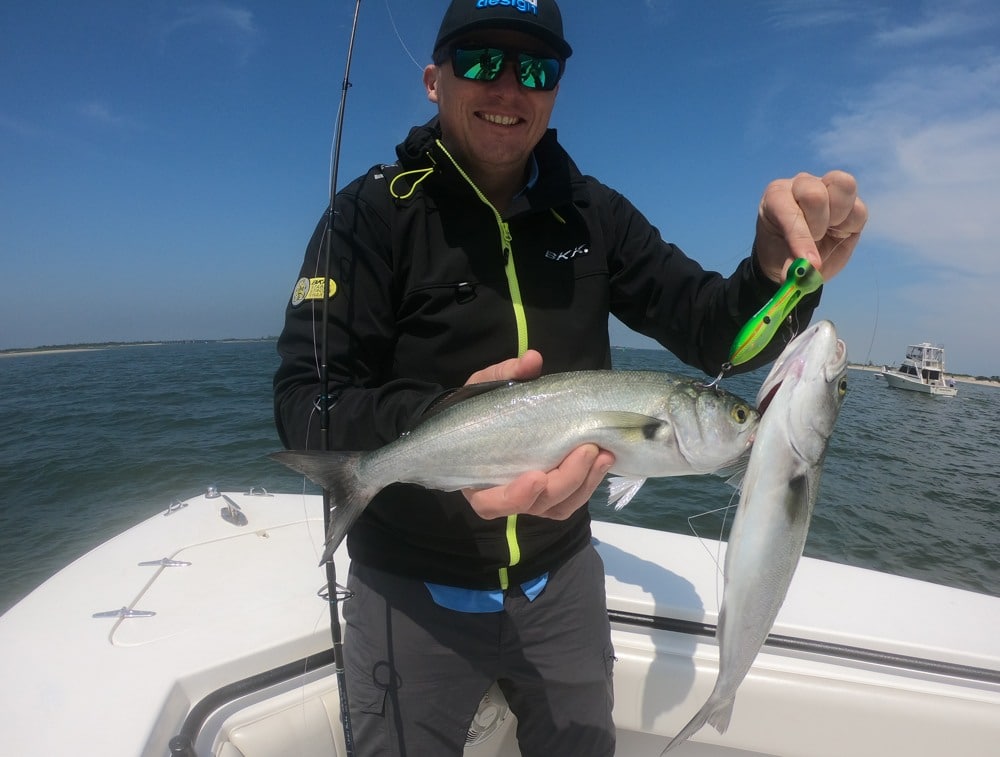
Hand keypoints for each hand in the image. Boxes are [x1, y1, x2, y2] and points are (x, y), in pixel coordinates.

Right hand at [461, 350, 615, 519]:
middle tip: (587, 449)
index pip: (490, 503)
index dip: (514, 496)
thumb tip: (532, 360)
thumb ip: (505, 375)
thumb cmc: (479, 408)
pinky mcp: (554, 494)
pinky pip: (573, 499)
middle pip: (537, 504)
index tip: (536, 477)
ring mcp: (532, 498)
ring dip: (584, 483)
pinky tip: (604, 458)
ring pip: (560, 506)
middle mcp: (505, 496)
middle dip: (566, 480)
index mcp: (478, 478)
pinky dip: (590, 482)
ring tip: (604, 454)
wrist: (489, 418)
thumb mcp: (485, 386)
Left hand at [754, 170, 867, 283]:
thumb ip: (792, 266)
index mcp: (776, 196)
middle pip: (815, 194)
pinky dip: (851, 225)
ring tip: (825, 232)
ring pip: (843, 187)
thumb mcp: (780, 261)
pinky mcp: (851, 201)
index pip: (789, 210)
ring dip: (837, 218)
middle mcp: (801, 185)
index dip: (800, 237)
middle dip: (817, 225)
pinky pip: (859, 209)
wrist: (798, 256)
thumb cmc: (782, 253)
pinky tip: (837, 231)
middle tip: (814, 239)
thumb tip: (805, 272)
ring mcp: (827, 187)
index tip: (807, 262)